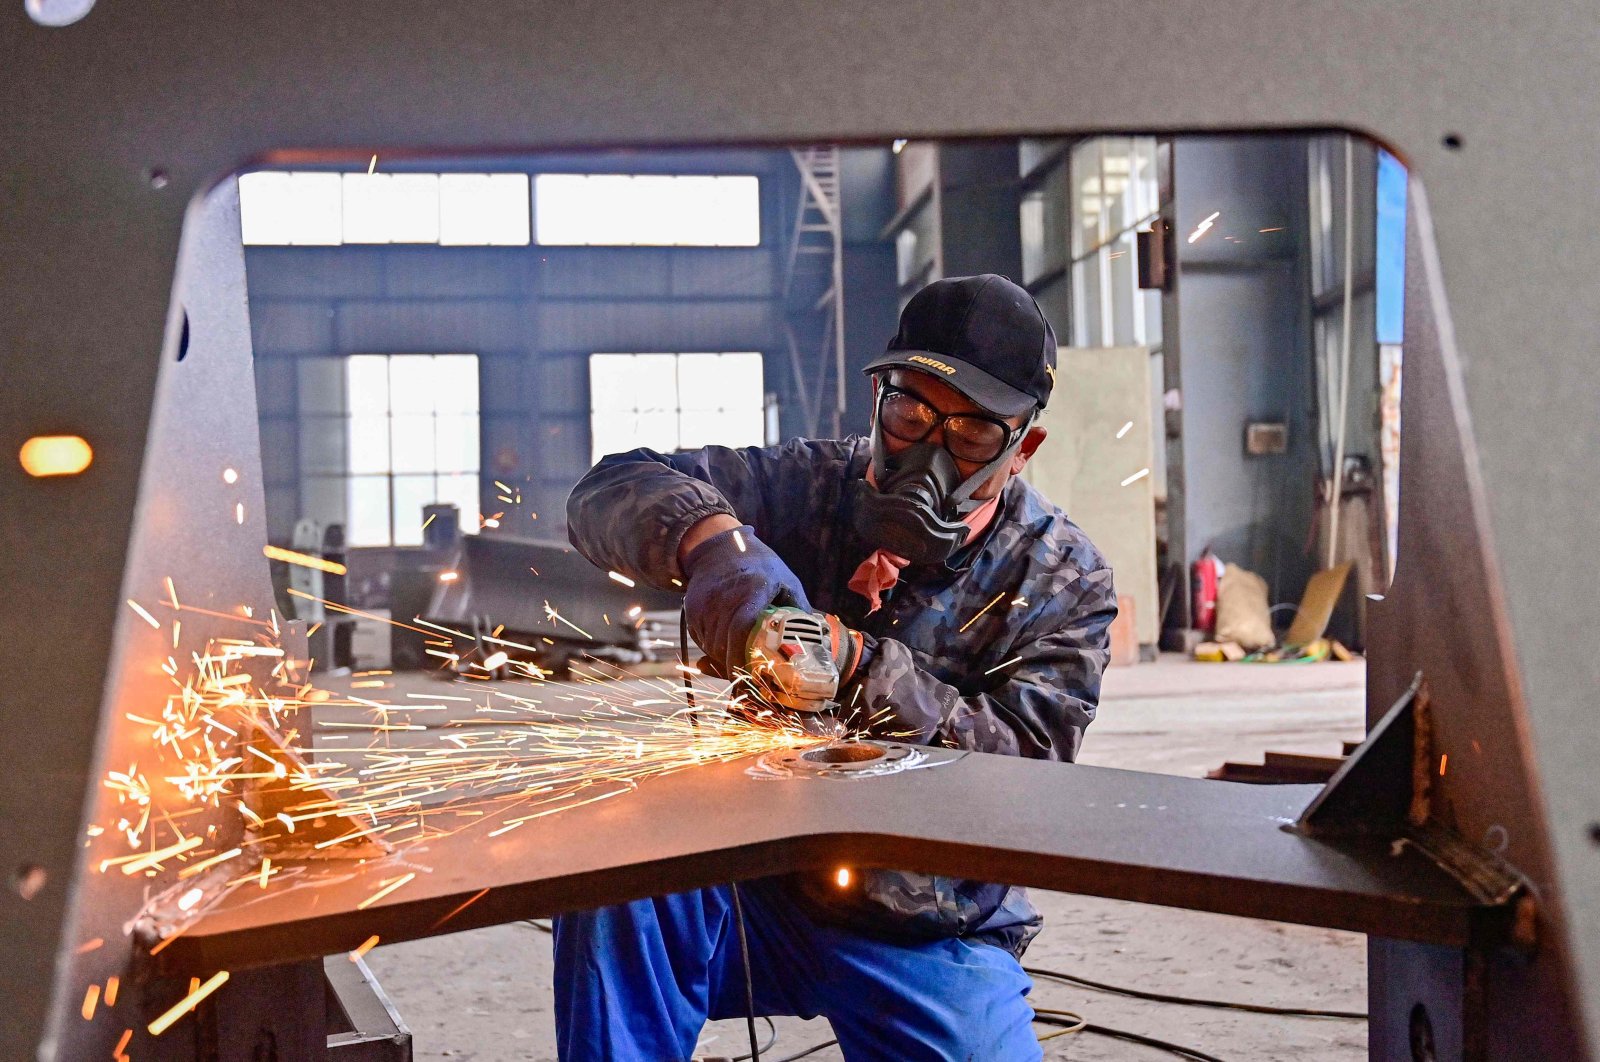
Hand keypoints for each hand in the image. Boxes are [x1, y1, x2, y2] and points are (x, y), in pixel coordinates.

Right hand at [682, 524, 809, 672]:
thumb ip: (799, 609)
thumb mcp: (787, 581)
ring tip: (740, 661)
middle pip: (724, 644)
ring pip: (711, 646)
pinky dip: (713, 648)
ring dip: (725, 659)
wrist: (720, 548)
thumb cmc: (760, 567)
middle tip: (750, 678)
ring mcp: (704, 604)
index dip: (743, 657)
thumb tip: (818, 640)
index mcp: (752, 589)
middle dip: (736, 666)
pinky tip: (727, 645)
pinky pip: (701, 639)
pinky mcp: (692, 609)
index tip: (755, 676)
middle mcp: (724, 597)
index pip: (741, 629)